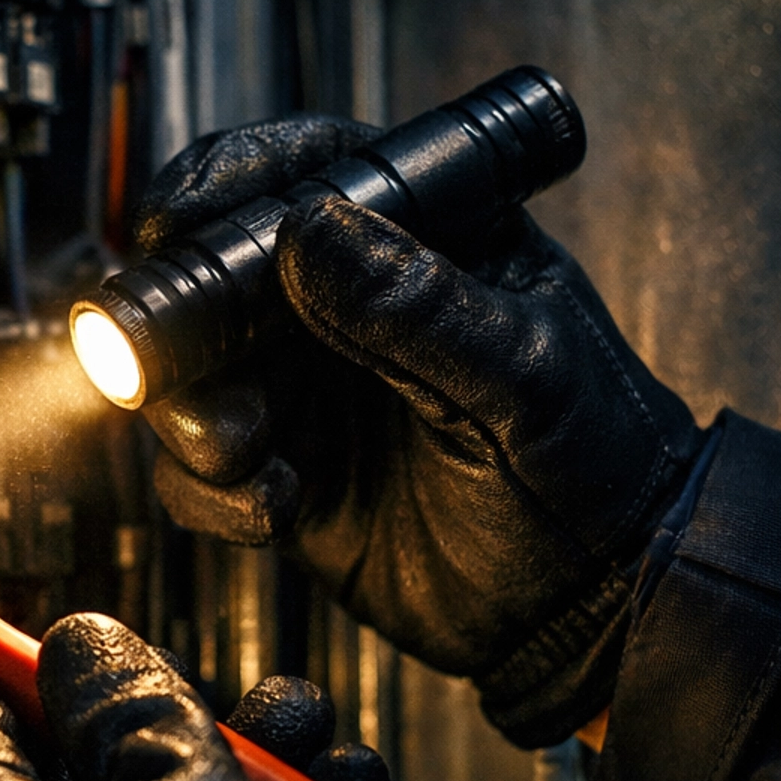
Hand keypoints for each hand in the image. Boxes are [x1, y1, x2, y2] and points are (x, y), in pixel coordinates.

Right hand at [134, 120, 703, 745]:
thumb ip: (420, 307)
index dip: (224, 184)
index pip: (303, 170)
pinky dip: (212, 494)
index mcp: (422, 237)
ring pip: (192, 379)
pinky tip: (276, 509)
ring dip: (194, 416)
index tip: (181, 221)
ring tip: (246, 454)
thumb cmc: (598, 470)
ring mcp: (309, 393)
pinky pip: (201, 475)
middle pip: (214, 276)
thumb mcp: (524, 378)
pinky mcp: (285, 476)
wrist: (597, 609)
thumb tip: (312, 230)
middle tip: (182, 370)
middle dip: (184, 325)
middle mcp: (347, 307)